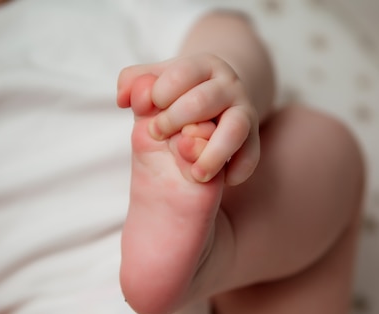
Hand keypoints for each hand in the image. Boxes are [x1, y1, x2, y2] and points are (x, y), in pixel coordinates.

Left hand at [117, 54, 259, 185]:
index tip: (144, 110)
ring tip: (196, 174)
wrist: (219, 99)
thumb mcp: (157, 83)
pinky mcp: (254, 136)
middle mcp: (229, 85)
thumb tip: (124, 99)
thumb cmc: (179, 94)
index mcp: (204, 66)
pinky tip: (223, 181)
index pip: (182, 73)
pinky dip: (239, 169)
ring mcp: (245, 110)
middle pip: (204, 100)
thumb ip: (134, 83)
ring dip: (214, 153)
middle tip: (157, 135)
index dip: (159, 93)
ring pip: (235, 128)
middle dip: (176, 120)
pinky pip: (252, 154)